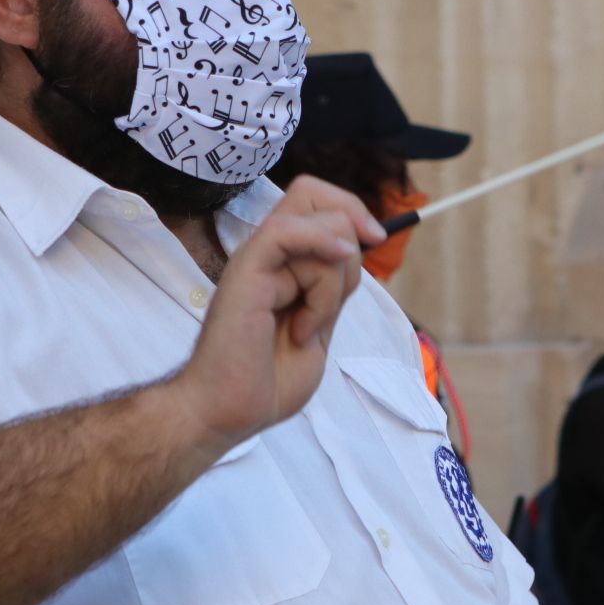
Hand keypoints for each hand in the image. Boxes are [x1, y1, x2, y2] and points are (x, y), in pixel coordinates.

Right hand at [175, 177, 385, 447]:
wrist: (230, 410)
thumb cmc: (267, 378)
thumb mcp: (319, 324)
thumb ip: (334, 285)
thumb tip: (358, 246)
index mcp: (282, 260)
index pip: (317, 200)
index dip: (353, 210)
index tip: (374, 239)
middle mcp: (268, 251)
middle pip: (315, 194)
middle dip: (350, 237)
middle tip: (338, 297)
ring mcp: (255, 258)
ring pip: (320, 226)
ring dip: (331, 283)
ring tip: (306, 329)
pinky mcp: (245, 270)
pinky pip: (286, 233)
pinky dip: (317, 263)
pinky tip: (312, 312)